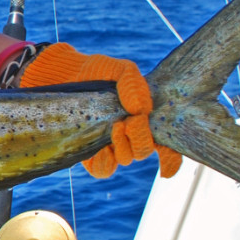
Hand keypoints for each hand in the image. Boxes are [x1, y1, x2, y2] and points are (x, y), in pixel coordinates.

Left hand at [17, 43, 181, 178]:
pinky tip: (102, 147)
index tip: (167, 166)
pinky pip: (103, 169)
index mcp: (143, 118)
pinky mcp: (90, 152)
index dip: (171, 159)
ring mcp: (110, 144)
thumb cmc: (98, 71)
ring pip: (126, 160)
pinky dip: (106, 162)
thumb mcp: (121, 70)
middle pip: (143, 151)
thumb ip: (135, 85)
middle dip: (140, 139)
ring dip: (124, 147)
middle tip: (127, 122)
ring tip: (113, 127)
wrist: (67, 74)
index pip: (165, 146)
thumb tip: (140, 110)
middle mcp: (129, 135)